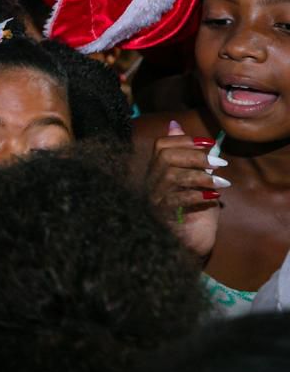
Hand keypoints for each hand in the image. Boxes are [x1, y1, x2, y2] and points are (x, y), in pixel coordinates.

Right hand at [145, 120, 223, 260]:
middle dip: (194, 156)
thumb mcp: (193, 180)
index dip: (184, 140)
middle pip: (165, 157)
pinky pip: (177, 199)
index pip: (161, 146)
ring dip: (200, 176)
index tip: (209, 144)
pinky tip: (213, 198)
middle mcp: (151, 183)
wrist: (188, 247)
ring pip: (171, 176)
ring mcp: (154, 200)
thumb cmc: (192, 213)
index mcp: (157, 172)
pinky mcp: (163, 216)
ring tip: (220, 183)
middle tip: (219, 163)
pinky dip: (198, 196)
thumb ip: (185, 156)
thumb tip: (175, 124)